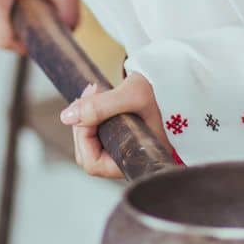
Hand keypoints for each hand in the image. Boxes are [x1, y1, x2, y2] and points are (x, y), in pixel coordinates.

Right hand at [0, 0, 79, 55]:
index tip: (42, 36)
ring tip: (30, 5)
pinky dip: (5, 15)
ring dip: (12, 24)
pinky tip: (19, 2)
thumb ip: (68, 13)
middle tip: (41, 17)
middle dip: (20, 33)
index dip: (25, 44)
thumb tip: (69, 34)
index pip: (4, 39)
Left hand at [60, 73, 174, 179]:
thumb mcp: (132, 95)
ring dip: (86, 118)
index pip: (93, 162)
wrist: (177, 81)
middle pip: (88, 154)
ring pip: (91, 143)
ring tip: (95, 91)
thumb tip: (66, 117)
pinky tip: (99, 96)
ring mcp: (126, 150)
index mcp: (137, 159)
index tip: (87, 107)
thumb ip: (100, 106)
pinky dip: (93, 116)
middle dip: (82, 124)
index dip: (83, 137)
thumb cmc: (163, 92)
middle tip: (89, 94)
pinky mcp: (123, 139)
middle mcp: (131, 160)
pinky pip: (98, 134)